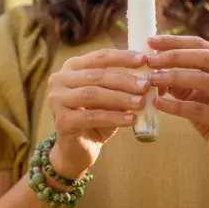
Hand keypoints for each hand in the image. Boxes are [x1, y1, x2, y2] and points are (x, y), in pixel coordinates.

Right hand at [46, 48, 149, 178]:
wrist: (78, 150)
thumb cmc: (97, 119)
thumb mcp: (112, 99)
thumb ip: (125, 86)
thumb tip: (151, 77)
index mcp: (72, 67)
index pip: (100, 57)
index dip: (123, 57)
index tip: (144, 60)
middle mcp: (60, 80)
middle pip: (97, 76)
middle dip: (124, 80)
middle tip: (146, 85)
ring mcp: (57, 100)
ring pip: (93, 94)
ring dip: (120, 98)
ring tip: (141, 102)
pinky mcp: (62, 121)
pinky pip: (92, 116)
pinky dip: (113, 118)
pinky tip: (131, 120)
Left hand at [147, 35, 208, 173]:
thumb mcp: (196, 94)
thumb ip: (180, 79)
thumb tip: (153, 65)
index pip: (201, 45)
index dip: (175, 42)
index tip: (151, 41)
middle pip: (204, 58)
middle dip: (174, 56)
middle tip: (150, 60)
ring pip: (203, 80)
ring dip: (173, 78)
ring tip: (151, 80)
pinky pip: (198, 109)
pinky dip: (175, 105)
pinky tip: (158, 103)